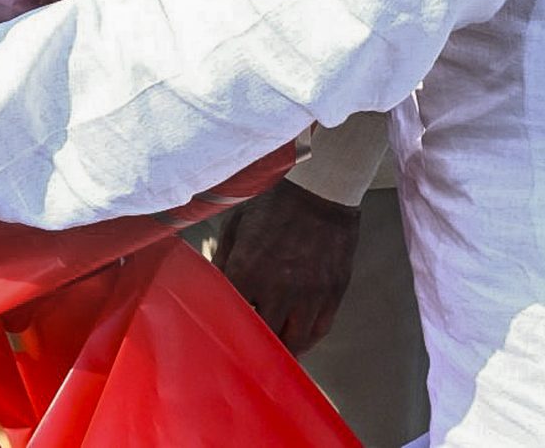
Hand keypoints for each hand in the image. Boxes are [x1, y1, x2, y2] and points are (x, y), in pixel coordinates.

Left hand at [209, 178, 360, 355]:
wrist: (321, 189)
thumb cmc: (275, 203)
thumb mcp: (238, 223)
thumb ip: (223, 258)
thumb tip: (212, 286)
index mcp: (247, 269)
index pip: (229, 316)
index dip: (224, 327)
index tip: (219, 334)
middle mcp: (278, 288)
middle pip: (261, 337)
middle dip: (251, 344)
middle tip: (244, 350)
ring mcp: (308, 294)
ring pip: (293, 343)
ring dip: (280, 350)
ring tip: (271, 353)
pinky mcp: (332, 293)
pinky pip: (319, 330)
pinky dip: (307, 340)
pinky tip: (296, 340)